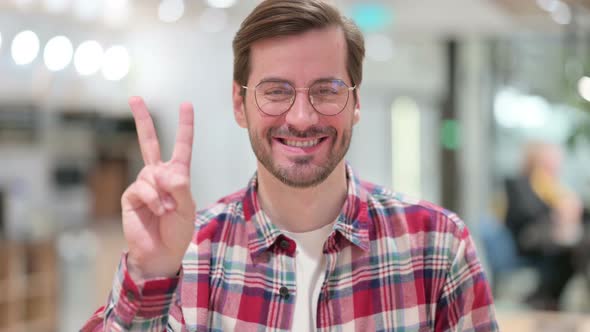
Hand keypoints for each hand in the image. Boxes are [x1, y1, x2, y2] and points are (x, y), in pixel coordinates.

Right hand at [121, 96, 195, 280]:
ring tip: (167, 211)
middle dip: (142, 120)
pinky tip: (157, 212)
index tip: (186, 105)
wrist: (161, 253)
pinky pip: (143, 188)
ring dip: (163, 195)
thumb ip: (179, 188)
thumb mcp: (187, 207)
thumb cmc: (178, 231)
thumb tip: (165, 172)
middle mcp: (158, 175)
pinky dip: (154, 200)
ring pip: (152, 174)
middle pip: (149, 142)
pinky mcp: (131, 195)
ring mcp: (143, 184)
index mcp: (177, 175)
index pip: (182, 147)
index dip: (185, 126)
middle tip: (135, 99)